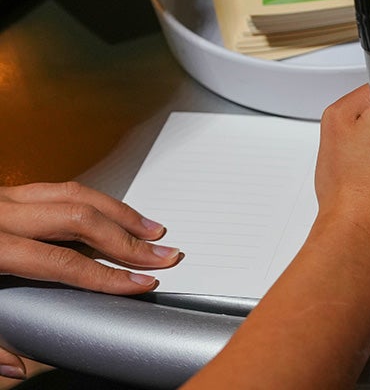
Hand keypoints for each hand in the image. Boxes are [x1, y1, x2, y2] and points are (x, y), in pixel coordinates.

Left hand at [0, 181, 180, 379]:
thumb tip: (15, 368)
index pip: (63, 261)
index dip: (108, 276)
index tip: (142, 284)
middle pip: (79, 219)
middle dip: (128, 238)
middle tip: (165, 254)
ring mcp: (0, 196)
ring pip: (74, 194)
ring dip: (119, 212)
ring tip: (152, 229)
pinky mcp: (2, 192)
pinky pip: (59, 188)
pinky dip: (94, 200)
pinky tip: (112, 213)